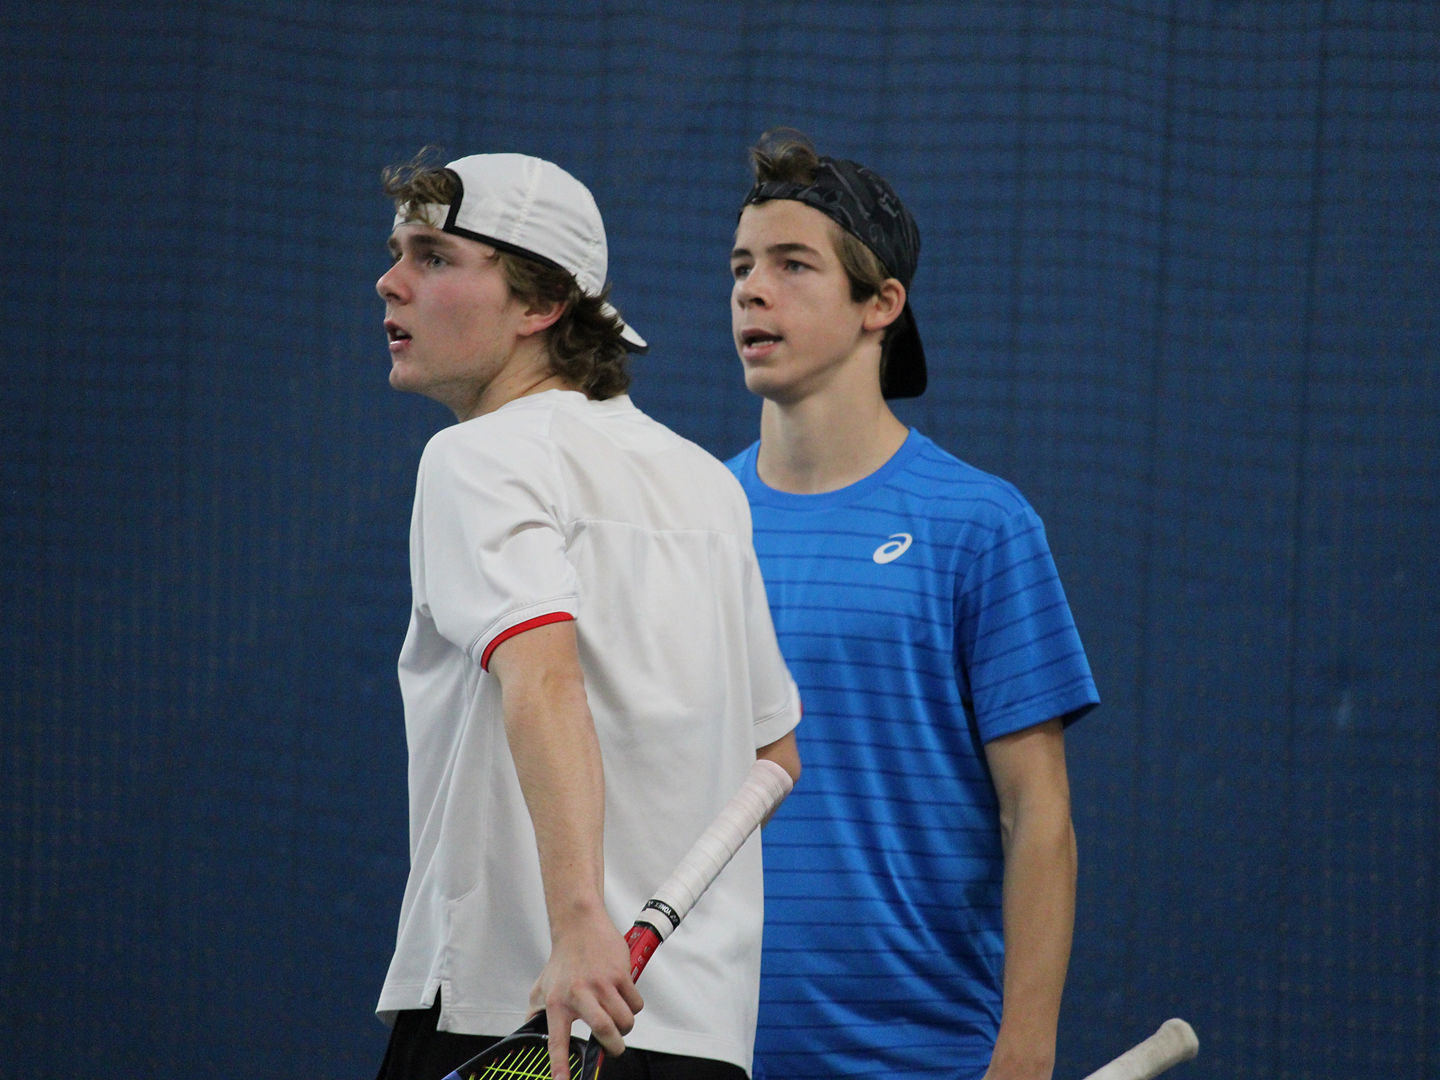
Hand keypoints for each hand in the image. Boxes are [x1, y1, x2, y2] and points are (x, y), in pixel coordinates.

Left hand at [530, 905, 644, 1079]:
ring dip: (625, 1027)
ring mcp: (602, 984)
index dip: (560, 1065)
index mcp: (557, 1002)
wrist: (580, 925)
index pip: (557, 1040)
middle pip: (604, 1030)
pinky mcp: (620, 974)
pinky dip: (634, 1007)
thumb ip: (536, 1012)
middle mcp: (579, 994)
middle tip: (614, 1047)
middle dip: (614, 1046)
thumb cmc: (563, 959)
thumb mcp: (541, 987)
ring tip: (620, 1020)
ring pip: (625, 1020)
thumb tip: (528, 1032)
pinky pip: (636, 1003)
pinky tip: (625, 998)